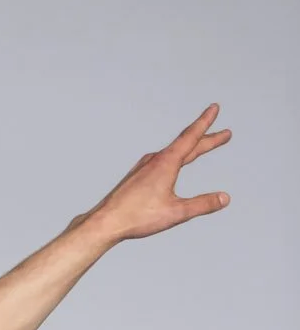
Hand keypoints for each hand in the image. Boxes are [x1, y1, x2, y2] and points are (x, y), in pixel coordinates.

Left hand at [79, 103, 231, 245]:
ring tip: (201, 146)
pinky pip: (161, 161)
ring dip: (190, 148)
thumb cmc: (137, 217)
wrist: (105, 222)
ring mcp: (144, 167)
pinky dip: (174, 157)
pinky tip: (173, 164)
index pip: (191, 137)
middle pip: (186, 144)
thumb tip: (224, 199)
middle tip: (224, 134)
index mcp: (166, 163)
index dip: (205, 122)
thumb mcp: (176, 212)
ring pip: (173, 152)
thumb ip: (202, 205)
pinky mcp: (137, 176)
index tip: (214, 108)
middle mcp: (155, 160)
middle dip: (207, 138)